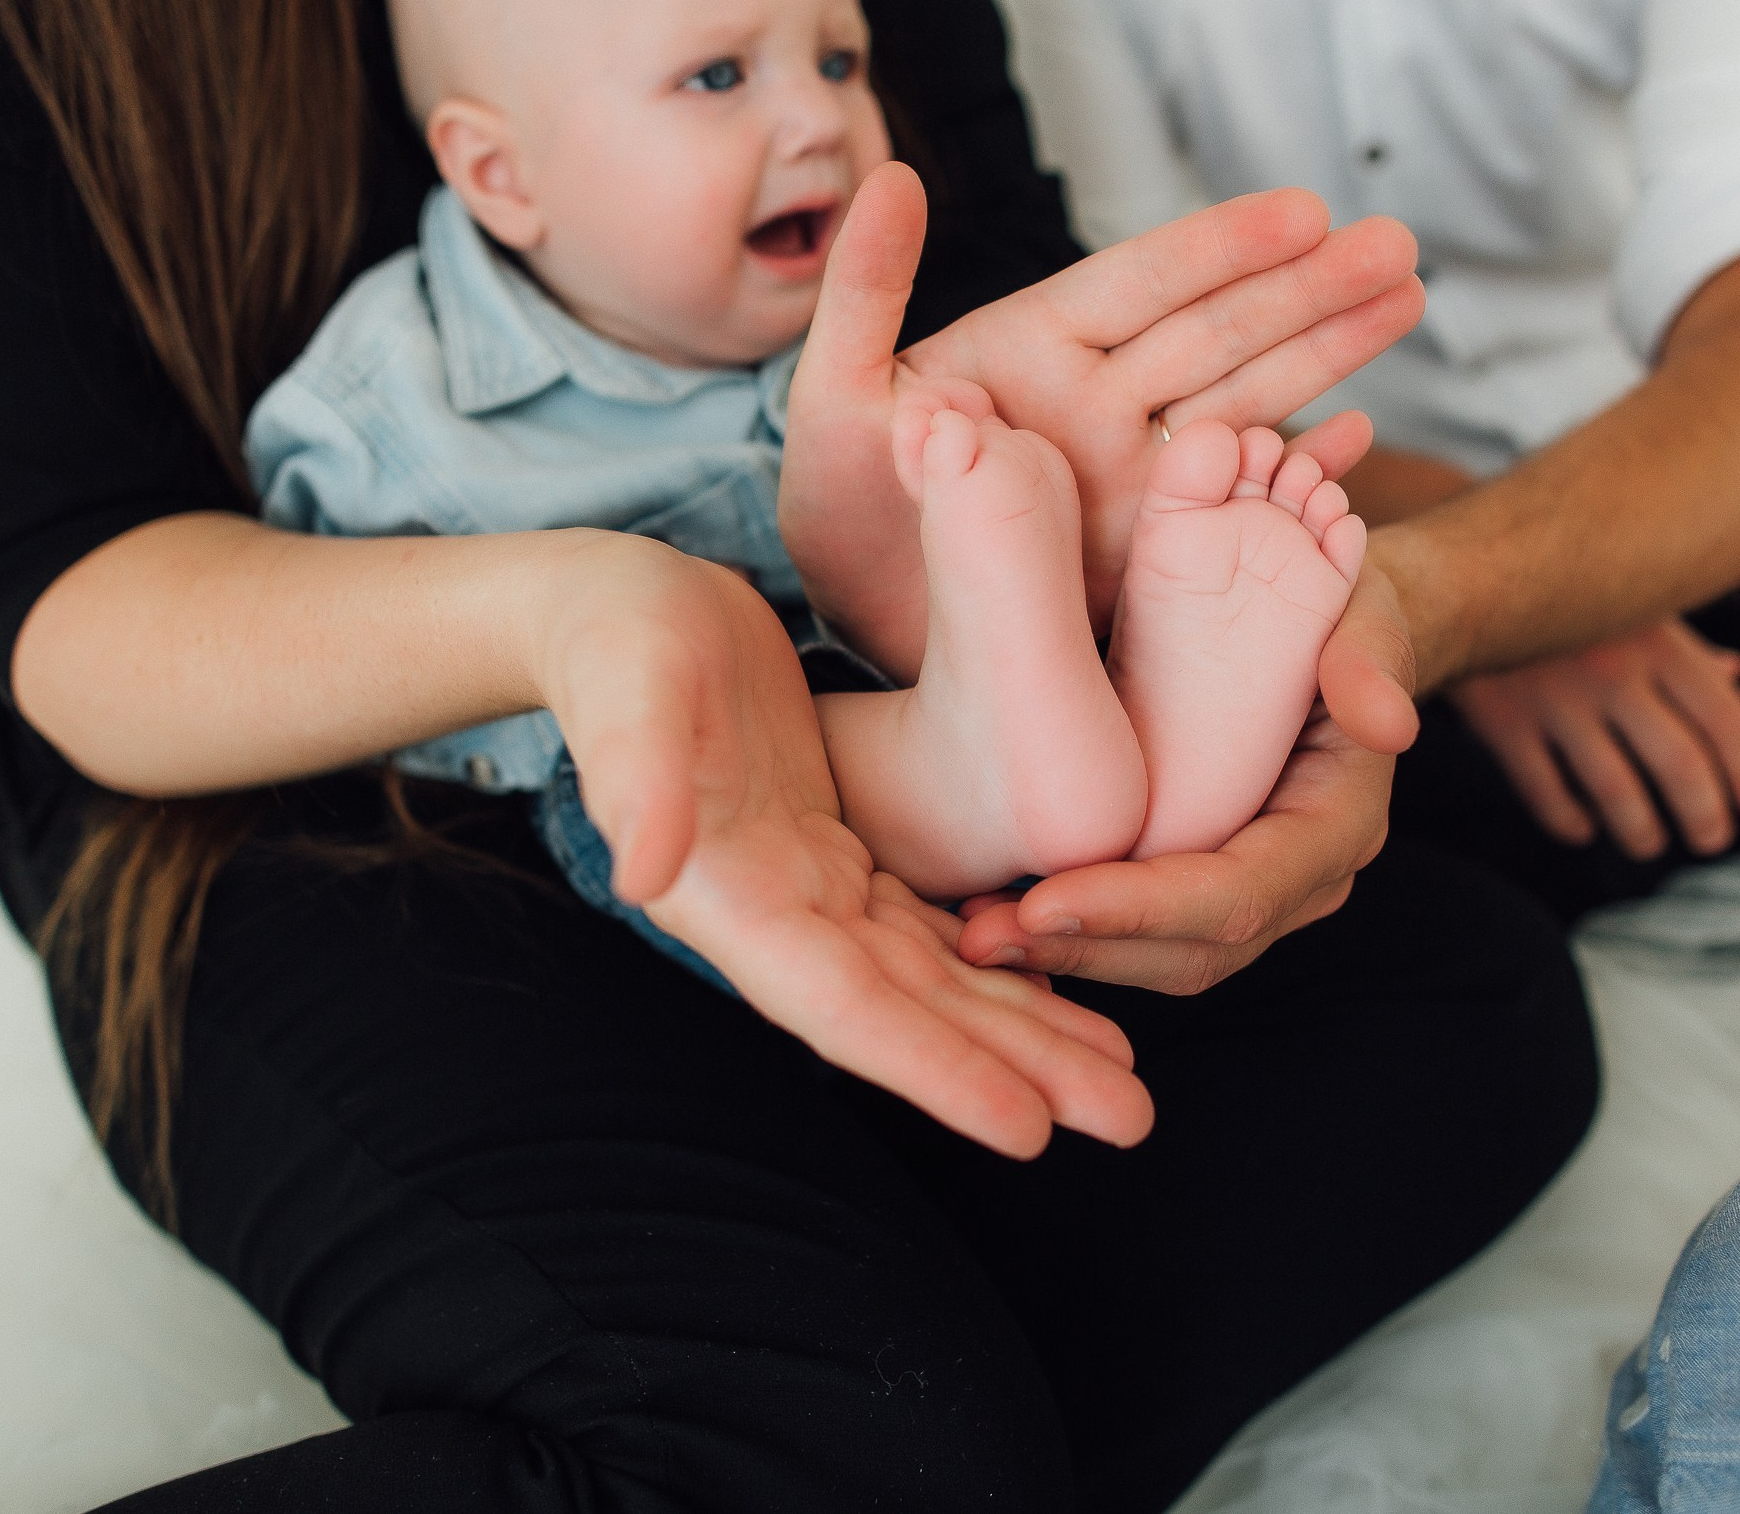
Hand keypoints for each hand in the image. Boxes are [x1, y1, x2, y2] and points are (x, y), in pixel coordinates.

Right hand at [542, 538, 1152, 1157]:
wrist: (609, 609)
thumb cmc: (613, 641)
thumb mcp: (625, 688)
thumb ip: (634, 780)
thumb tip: (642, 875)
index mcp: (729, 900)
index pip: (846, 1008)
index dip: (936, 1070)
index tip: (1027, 1130)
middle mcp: (777, 918)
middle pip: (912, 1015)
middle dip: (1017, 1071)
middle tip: (1130, 1121)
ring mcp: (813, 889)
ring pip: (936, 982)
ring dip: (1027, 1034)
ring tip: (1121, 1084)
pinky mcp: (839, 851)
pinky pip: (932, 930)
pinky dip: (1001, 968)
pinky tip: (1067, 998)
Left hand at [798, 163, 1422, 634]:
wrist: (854, 627)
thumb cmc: (835, 512)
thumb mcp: (833, 401)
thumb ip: (865, 292)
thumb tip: (898, 178)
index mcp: (1032, 347)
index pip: (1143, 283)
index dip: (1222, 247)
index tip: (1303, 212)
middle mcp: (1098, 399)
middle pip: (1221, 328)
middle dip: (1310, 288)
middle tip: (1398, 246)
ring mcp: (1133, 470)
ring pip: (1248, 393)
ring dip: (1329, 349)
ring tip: (1406, 298)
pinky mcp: (1152, 544)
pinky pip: (1238, 495)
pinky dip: (1298, 470)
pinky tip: (1360, 439)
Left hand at [954, 562, 1418, 991]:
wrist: (1328, 622)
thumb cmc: (1338, 609)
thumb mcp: (1363, 613)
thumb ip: (1371, 659)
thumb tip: (1389, 727)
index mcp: (1337, 827)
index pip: (1237, 898)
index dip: (1141, 910)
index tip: (1043, 903)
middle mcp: (1299, 882)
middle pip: (1193, 953)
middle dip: (1086, 951)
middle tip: (978, 939)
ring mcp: (1251, 891)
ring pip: (1159, 960)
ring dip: (1065, 955)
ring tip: (971, 934)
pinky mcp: (1201, 882)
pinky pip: (1138, 933)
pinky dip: (1070, 932)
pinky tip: (993, 916)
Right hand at [1447, 618, 1739, 858]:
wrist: (1459, 575)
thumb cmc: (1563, 594)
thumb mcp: (1630, 604)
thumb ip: (1683, 646)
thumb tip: (1737, 672)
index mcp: (1657, 639)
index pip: (1725, 716)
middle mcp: (1612, 670)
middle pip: (1680, 764)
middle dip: (1705, 816)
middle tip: (1712, 841)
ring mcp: (1555, 699)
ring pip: (1615, 790)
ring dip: (1642, 831)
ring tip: (1650, 845)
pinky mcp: (1502, 722)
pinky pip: (1544, 791)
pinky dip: (1568, 820)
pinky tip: (1583, 829)